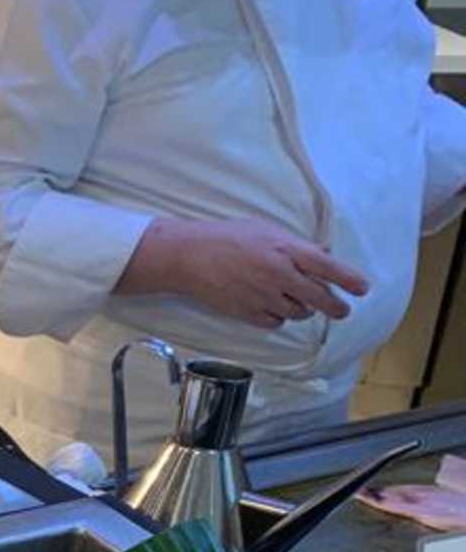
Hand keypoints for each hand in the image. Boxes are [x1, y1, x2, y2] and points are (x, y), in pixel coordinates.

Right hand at [121, 219, 370, 329]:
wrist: (188, 257)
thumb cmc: (227, 238)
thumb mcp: (265, 230)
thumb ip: (295, 245)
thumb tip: (321, 256)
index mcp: (286, 249)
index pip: (328, 267)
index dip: (349, 280)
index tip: (362, 289)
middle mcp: (278, 274)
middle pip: (319, 298)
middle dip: (336, 306)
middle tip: (341, 310)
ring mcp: (262, 296)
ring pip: (299, 312)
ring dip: (304, 309)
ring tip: (296, 301)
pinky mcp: (247, 312)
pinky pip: (275, 322)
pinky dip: (279, 317)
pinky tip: (273, 307)